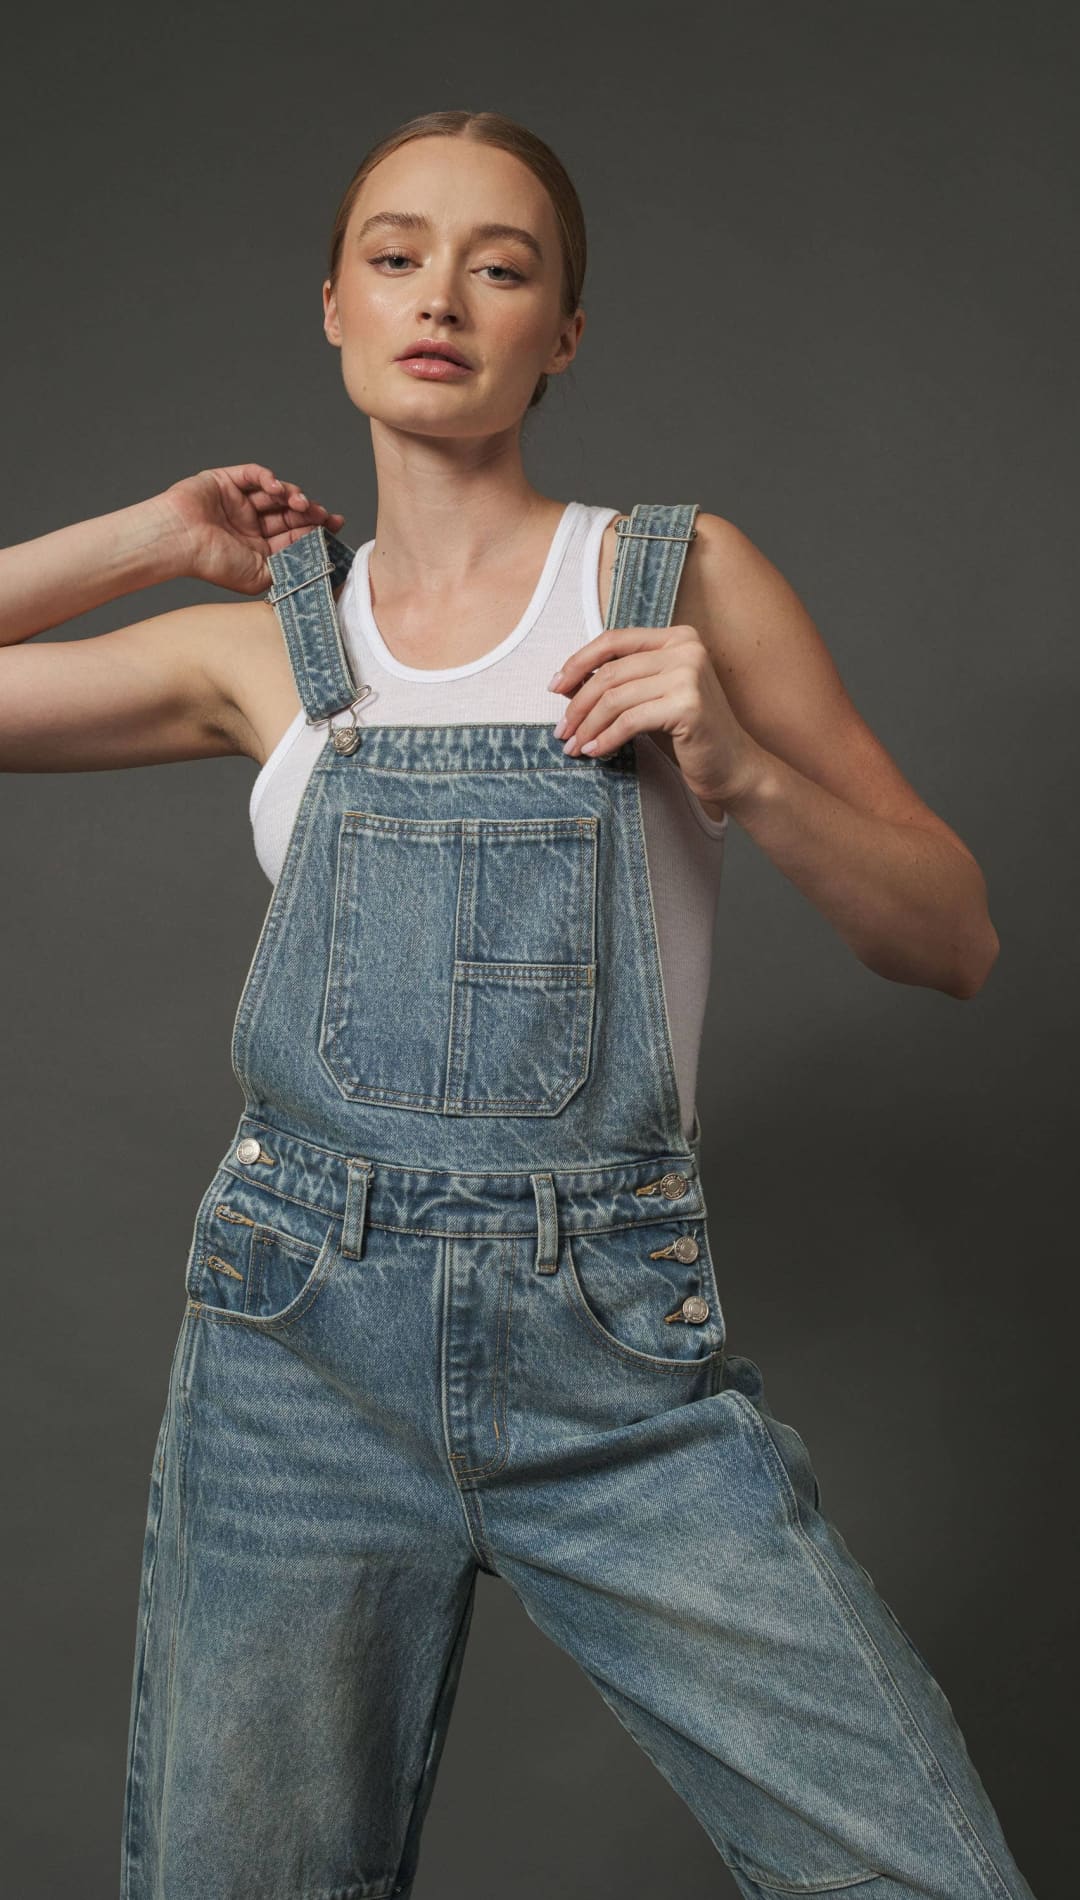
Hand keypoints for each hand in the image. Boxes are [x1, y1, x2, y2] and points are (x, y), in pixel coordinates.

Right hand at [152, 463, 345, 595]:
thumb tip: (320, 562)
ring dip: (291, 495)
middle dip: (309, 512)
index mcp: (258, 548)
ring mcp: (238, 502)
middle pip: (288, 513)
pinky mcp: (226, 481)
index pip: (293, 535)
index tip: (336, 524)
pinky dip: (268, 478)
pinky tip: (276, 488)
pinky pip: (254, 474)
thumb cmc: (214, 563)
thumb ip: (290, 568)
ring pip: (275, 493)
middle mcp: (250, 525)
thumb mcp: (262, 576)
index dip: (315, 529)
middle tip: (324, 514)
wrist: (181, 541)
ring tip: (300, 503)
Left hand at [549, 622, 760, 806]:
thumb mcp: (651, 698)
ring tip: (576, 747)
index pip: (613, 641)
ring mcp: (689, 674)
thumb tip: (565, 682)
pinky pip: (629, 721)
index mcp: (678, 637)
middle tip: (562, 731)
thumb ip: (619, 683)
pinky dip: (606, 739)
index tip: (555, 688)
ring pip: (615, 698)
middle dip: (578, 704)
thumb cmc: (689, 734)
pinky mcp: (687, 705)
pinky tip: (596, 753)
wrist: (733, 767)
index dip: (578, 662)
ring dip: (588, 726)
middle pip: (611, 672)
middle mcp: (686, 648)